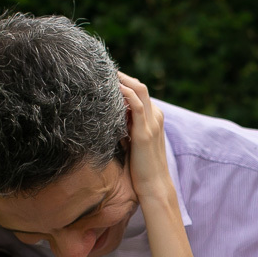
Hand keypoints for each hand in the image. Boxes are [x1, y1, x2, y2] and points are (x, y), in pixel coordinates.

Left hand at [117, 71, 170, 202]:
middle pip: (139, 86)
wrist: (154, 186)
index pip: (140, 93)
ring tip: (104, 74)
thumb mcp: (132, 143)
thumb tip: (109, 119)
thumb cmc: (141, 169)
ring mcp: (152, 124)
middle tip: (102, 70)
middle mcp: (156, 117)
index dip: (124, 83)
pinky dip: (125, 94)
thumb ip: (125, 129)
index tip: (106, 79)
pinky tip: (112, 90)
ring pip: (139, 90)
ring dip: (121, 80)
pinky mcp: (145, 133)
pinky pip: (136, 105)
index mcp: (154, 119)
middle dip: (121, 76)